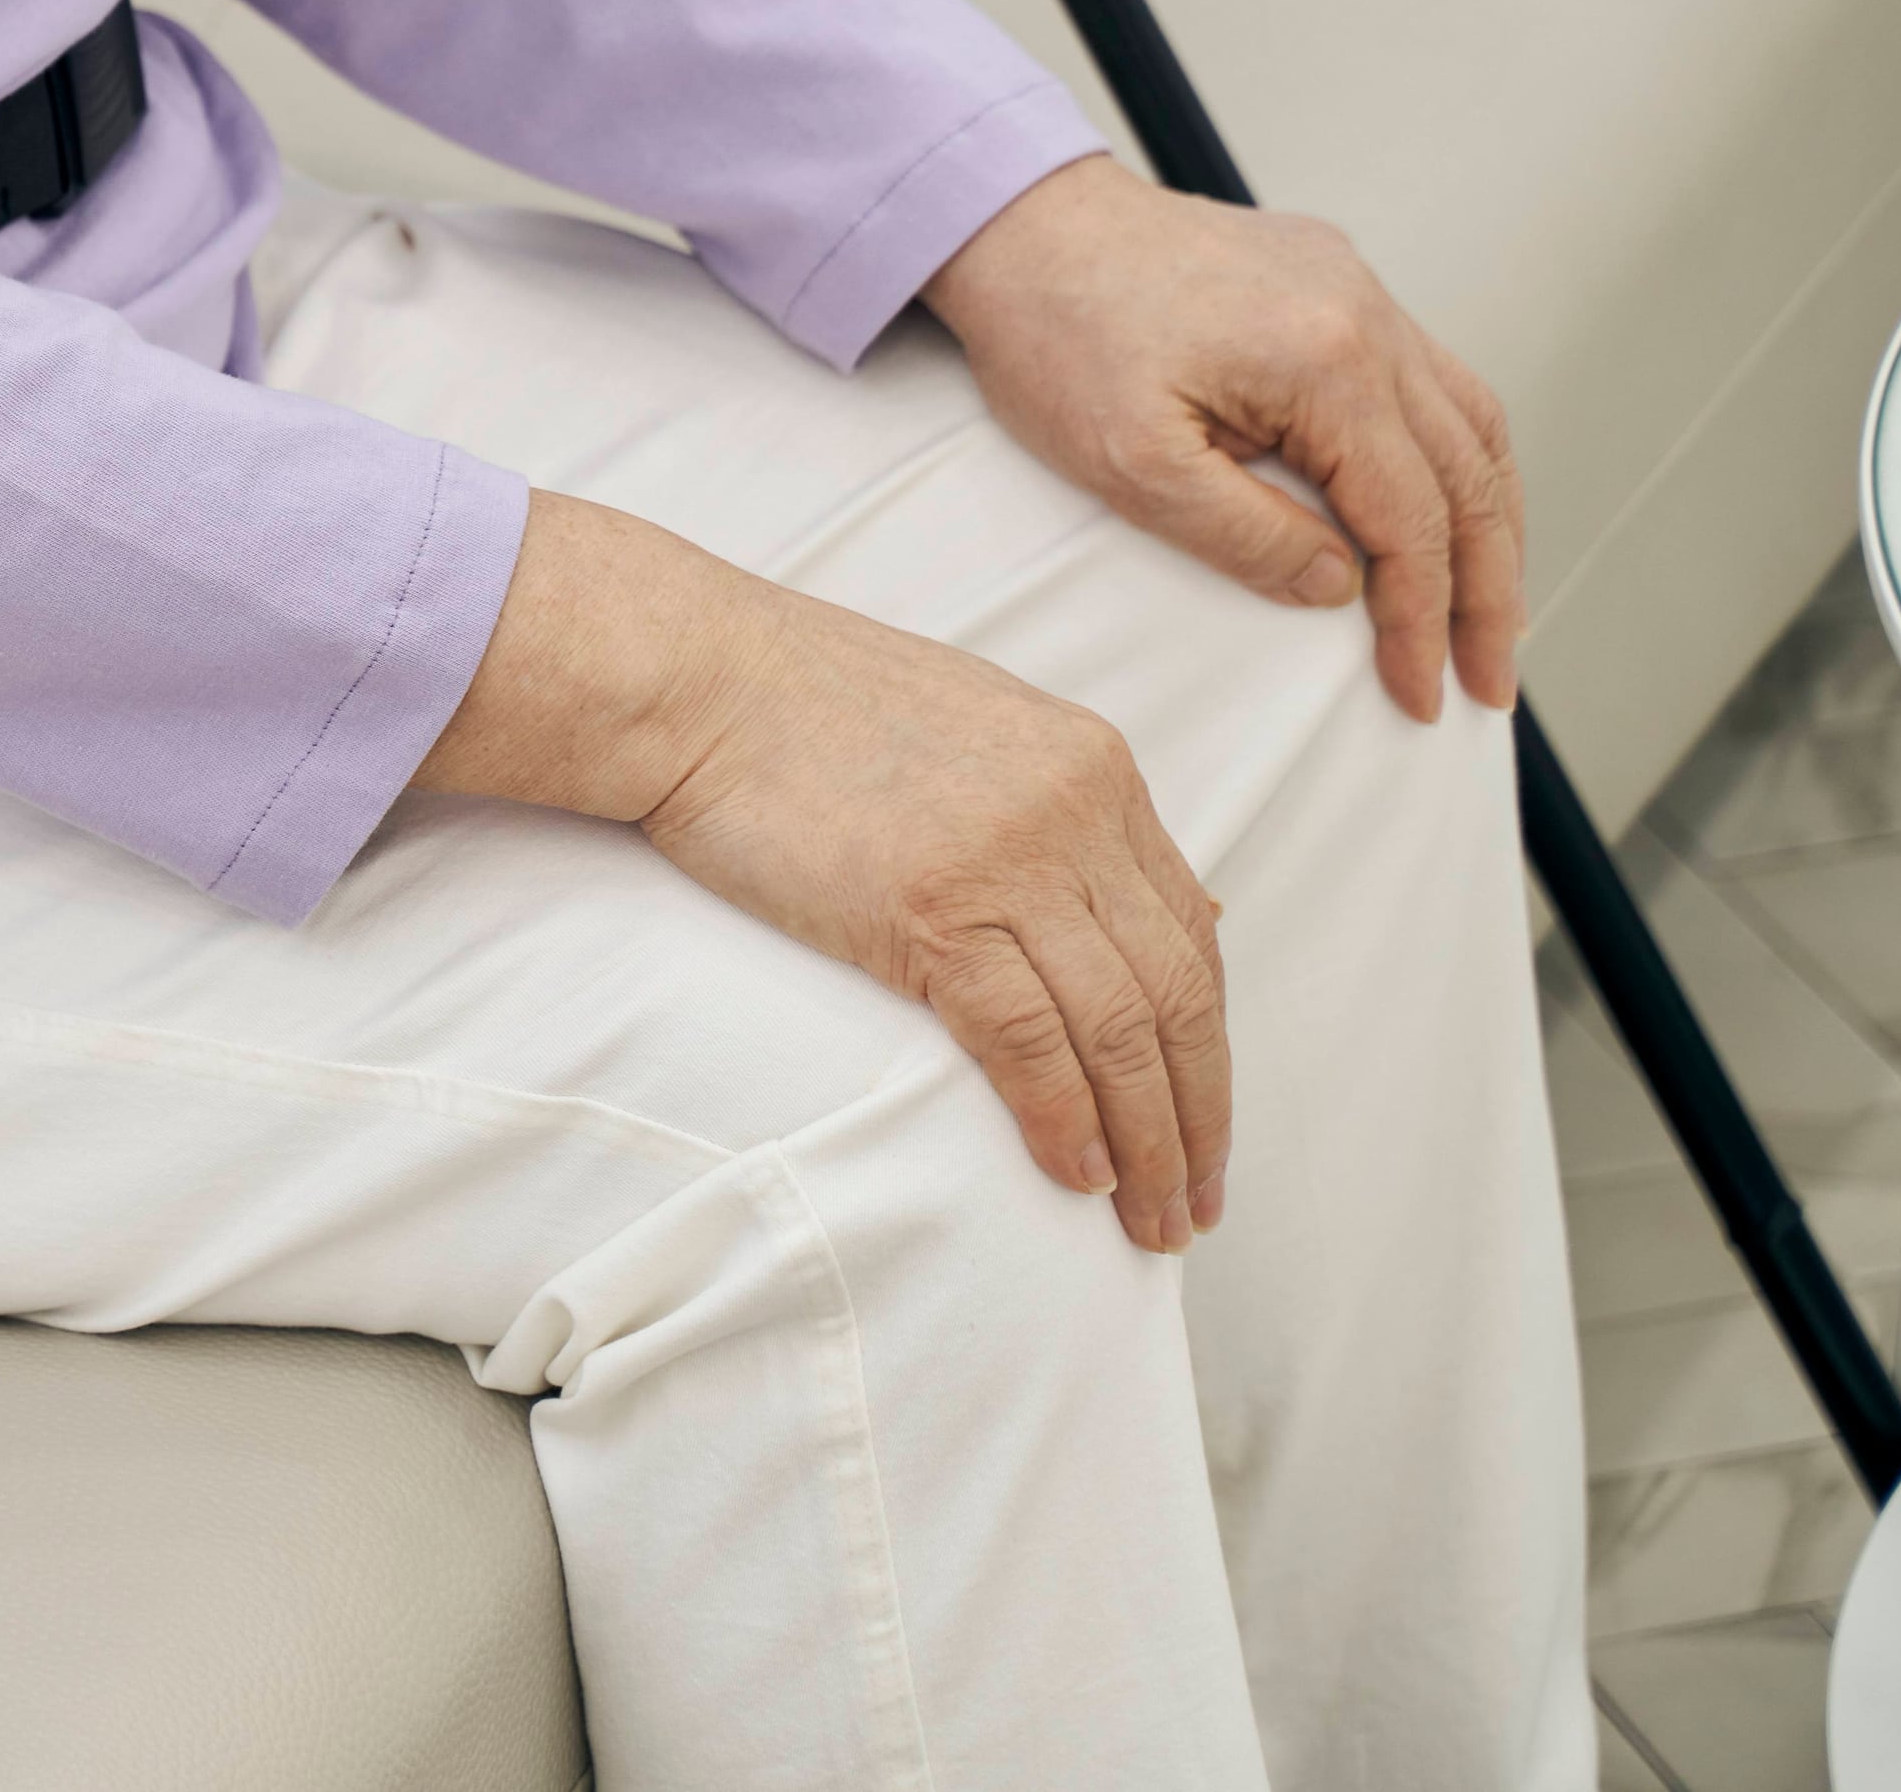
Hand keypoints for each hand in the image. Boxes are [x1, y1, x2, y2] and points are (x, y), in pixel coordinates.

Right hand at [422, 494, 1231, 1248]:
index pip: (1189, 932)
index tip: (1198, 1117)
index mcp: (1093, 766)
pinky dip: (1061, 1119)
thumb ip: (1049, 810)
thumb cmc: (801, 704)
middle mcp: (1075, 811)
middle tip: (1193, 1206)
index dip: (1205, 1042)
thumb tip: (1114, 909)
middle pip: (1178, 995)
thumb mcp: (969, 730)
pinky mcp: (929, 909)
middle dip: (1198, 1116)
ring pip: (1118, 1031)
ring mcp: (1007, 860)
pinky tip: (1072, 1173)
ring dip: (1146, 1143)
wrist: (695, 678)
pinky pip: (1029, 1040)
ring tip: (1149, 1222)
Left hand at [922, 156, 1521, 720]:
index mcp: (1328, 362)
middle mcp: (1369, 315)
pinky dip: (1455, 453)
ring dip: (1490, 521)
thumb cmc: (1055, 333)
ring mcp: (1361, 289)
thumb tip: (1340, 588)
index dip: (1424, 619)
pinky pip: (1431, 378)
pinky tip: (1448, 503)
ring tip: (1491, 608)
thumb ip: (1245, 536)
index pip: (1413, 519)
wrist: (1019, 225)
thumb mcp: (1131, 463)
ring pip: (1473, 421)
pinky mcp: (1338, 280)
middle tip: (1487, 680)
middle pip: (1470, 475)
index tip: (1422, 694)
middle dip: (1490, 589)